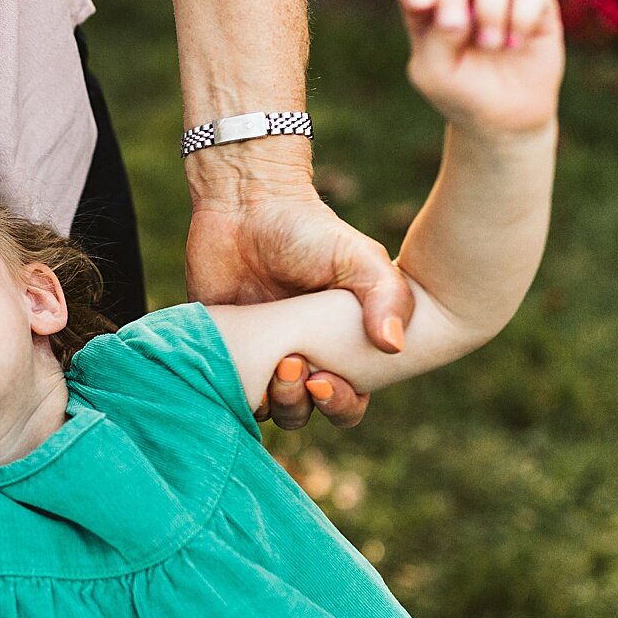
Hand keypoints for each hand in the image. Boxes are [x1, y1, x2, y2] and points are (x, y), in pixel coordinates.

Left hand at [185, 182, 414, 429]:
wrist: (246, 204)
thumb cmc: (308, 231)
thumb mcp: (359, 259)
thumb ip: (387, 297)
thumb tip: (394, 346)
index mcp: (337, 349)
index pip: (347, 403)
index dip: (340, 404)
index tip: (325, 381)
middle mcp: (300, 359)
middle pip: (305, 413)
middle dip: (301, 403)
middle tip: (293, 364)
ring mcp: (258, 355)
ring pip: (265, 409)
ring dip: (271, 400)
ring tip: (273, 363)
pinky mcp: (222, 348)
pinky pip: (223, 389)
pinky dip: (230, 389)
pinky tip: (236, 365)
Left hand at [393, 0, 564, 135]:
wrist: (504, 119)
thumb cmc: (461, 93)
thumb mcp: (436, 74)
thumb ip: (435, 39)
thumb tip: (461, 16)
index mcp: (428, 8)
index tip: (422, 5)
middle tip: (455, 28)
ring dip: (490, 8)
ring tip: (491, 45)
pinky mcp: (535, 3)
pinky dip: (522, 17)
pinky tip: (516, 45)